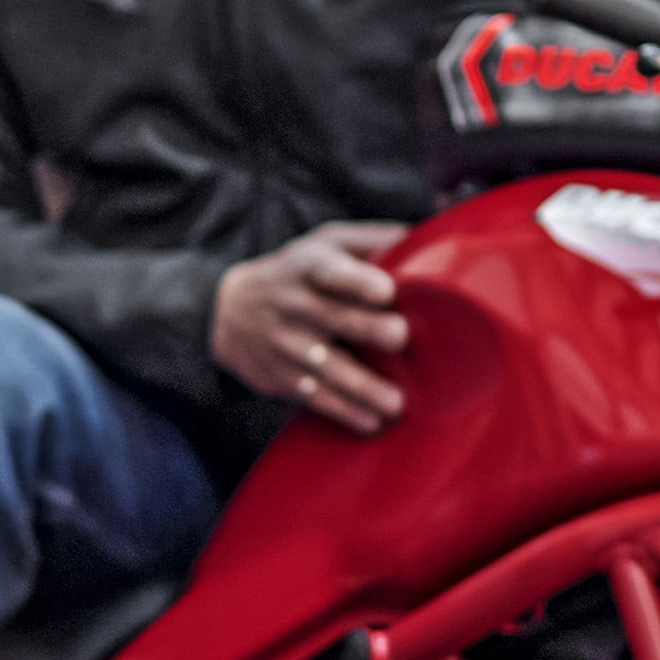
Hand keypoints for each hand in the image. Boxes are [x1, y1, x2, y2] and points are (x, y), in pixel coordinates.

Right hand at [212, 221, 411, 430]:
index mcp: (310, 267)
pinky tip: (371, 422)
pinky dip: (344, 412)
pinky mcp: (282, 378)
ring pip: (327, 367)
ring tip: (395, 403)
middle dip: (369, 329)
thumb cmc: (297, 272)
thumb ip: (373, 240)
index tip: (386, 291)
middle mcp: (295, 305)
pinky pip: (316, 397)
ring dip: (362, 387)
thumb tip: (432, 238)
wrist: (227, 310)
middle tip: (399, 337)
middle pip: (335, 318)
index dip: (358, 281)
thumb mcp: (324, 243)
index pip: (331, 272)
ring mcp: (286, 344)